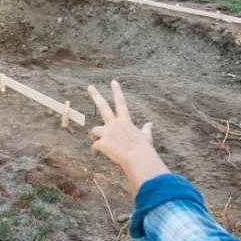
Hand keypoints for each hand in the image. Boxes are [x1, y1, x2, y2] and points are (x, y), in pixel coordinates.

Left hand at [88, 80, 168, 195]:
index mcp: (125, 121)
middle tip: (90, 87)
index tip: (113, 81)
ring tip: (97, 141)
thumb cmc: (144, 150)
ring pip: (94, 130)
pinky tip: (97, 154)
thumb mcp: (146, 138)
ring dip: (95, 135)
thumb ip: (146, 130)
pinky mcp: (102, 143)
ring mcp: (107, 133)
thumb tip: (150, 124)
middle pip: (103, 106)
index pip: (121, 102)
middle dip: (96, 95)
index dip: (117, 91)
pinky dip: (95, 150)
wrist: (137, 159)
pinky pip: (94, 146)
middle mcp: (114, 124)